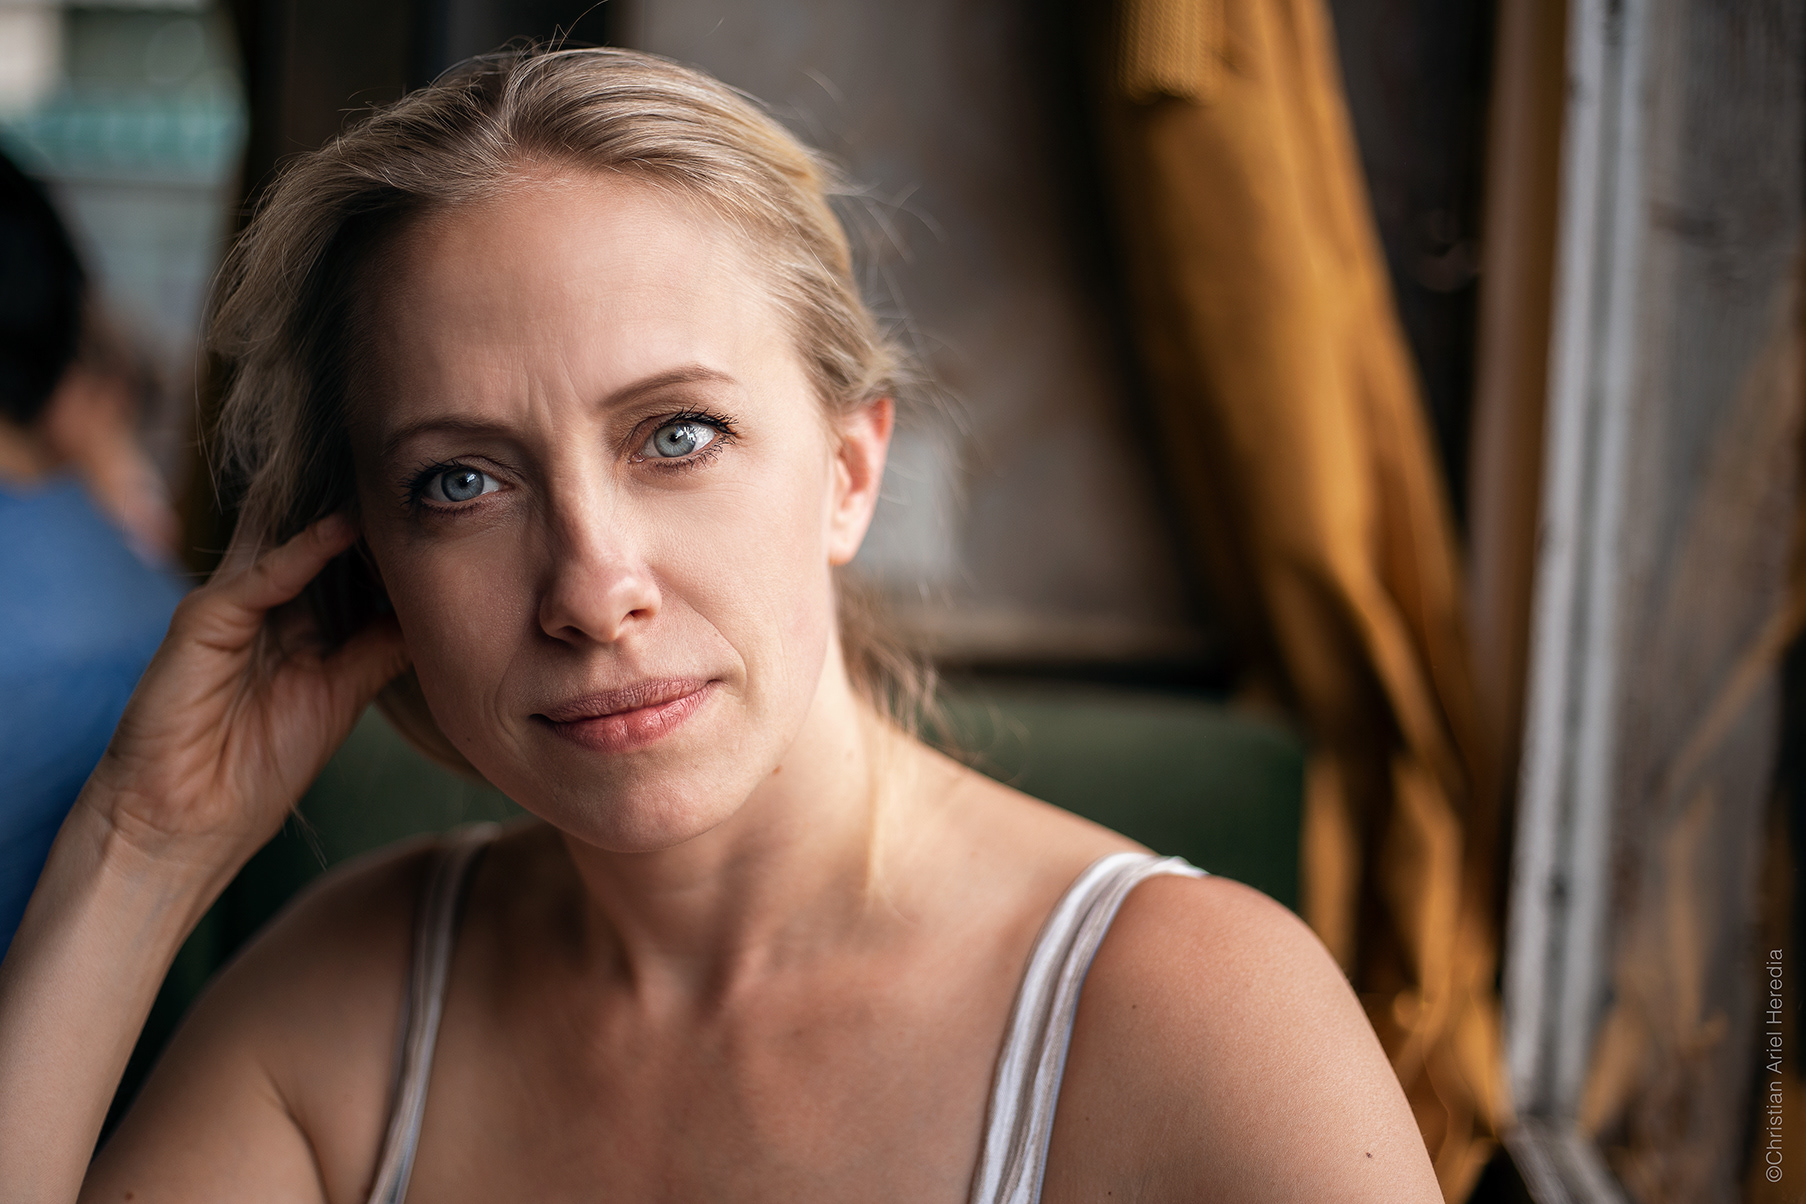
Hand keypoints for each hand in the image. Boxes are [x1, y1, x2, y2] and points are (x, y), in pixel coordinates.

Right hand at [79, 515, 408, 876]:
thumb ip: (378, 650)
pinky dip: (301, 550)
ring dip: (338, 513)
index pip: (345, 564)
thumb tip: (431, 615)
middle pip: (319, 542)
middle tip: (429, 488)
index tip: (444, 521)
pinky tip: (341, 528)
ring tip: (390, 482)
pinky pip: (259, 575)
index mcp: (295, 622)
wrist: (191, 822)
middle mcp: (264, 604)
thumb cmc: (257, 768)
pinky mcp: (203, 618)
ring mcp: (232, 606)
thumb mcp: (341, 696)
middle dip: (368, 517)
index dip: (388, 544)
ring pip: (288, 541)